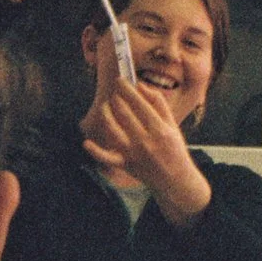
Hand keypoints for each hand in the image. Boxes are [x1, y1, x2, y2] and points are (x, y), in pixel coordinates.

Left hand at [81, 45, 208, 219]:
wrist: (175, 180)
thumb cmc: (173, 149)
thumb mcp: (172, 126)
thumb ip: (159, 104)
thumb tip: (141, 87)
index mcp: (160, 130)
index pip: (140, 104)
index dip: (127, 90)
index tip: (121, 80)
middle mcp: (146, 141)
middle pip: (124, 114)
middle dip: (117, 99)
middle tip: (114, 92)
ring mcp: (134, 154)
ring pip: (113, 130)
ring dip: (106, 115)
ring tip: (106, 107)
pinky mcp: (125, 165)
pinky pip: (107, 158)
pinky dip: (95, 151)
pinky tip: (86, 143)